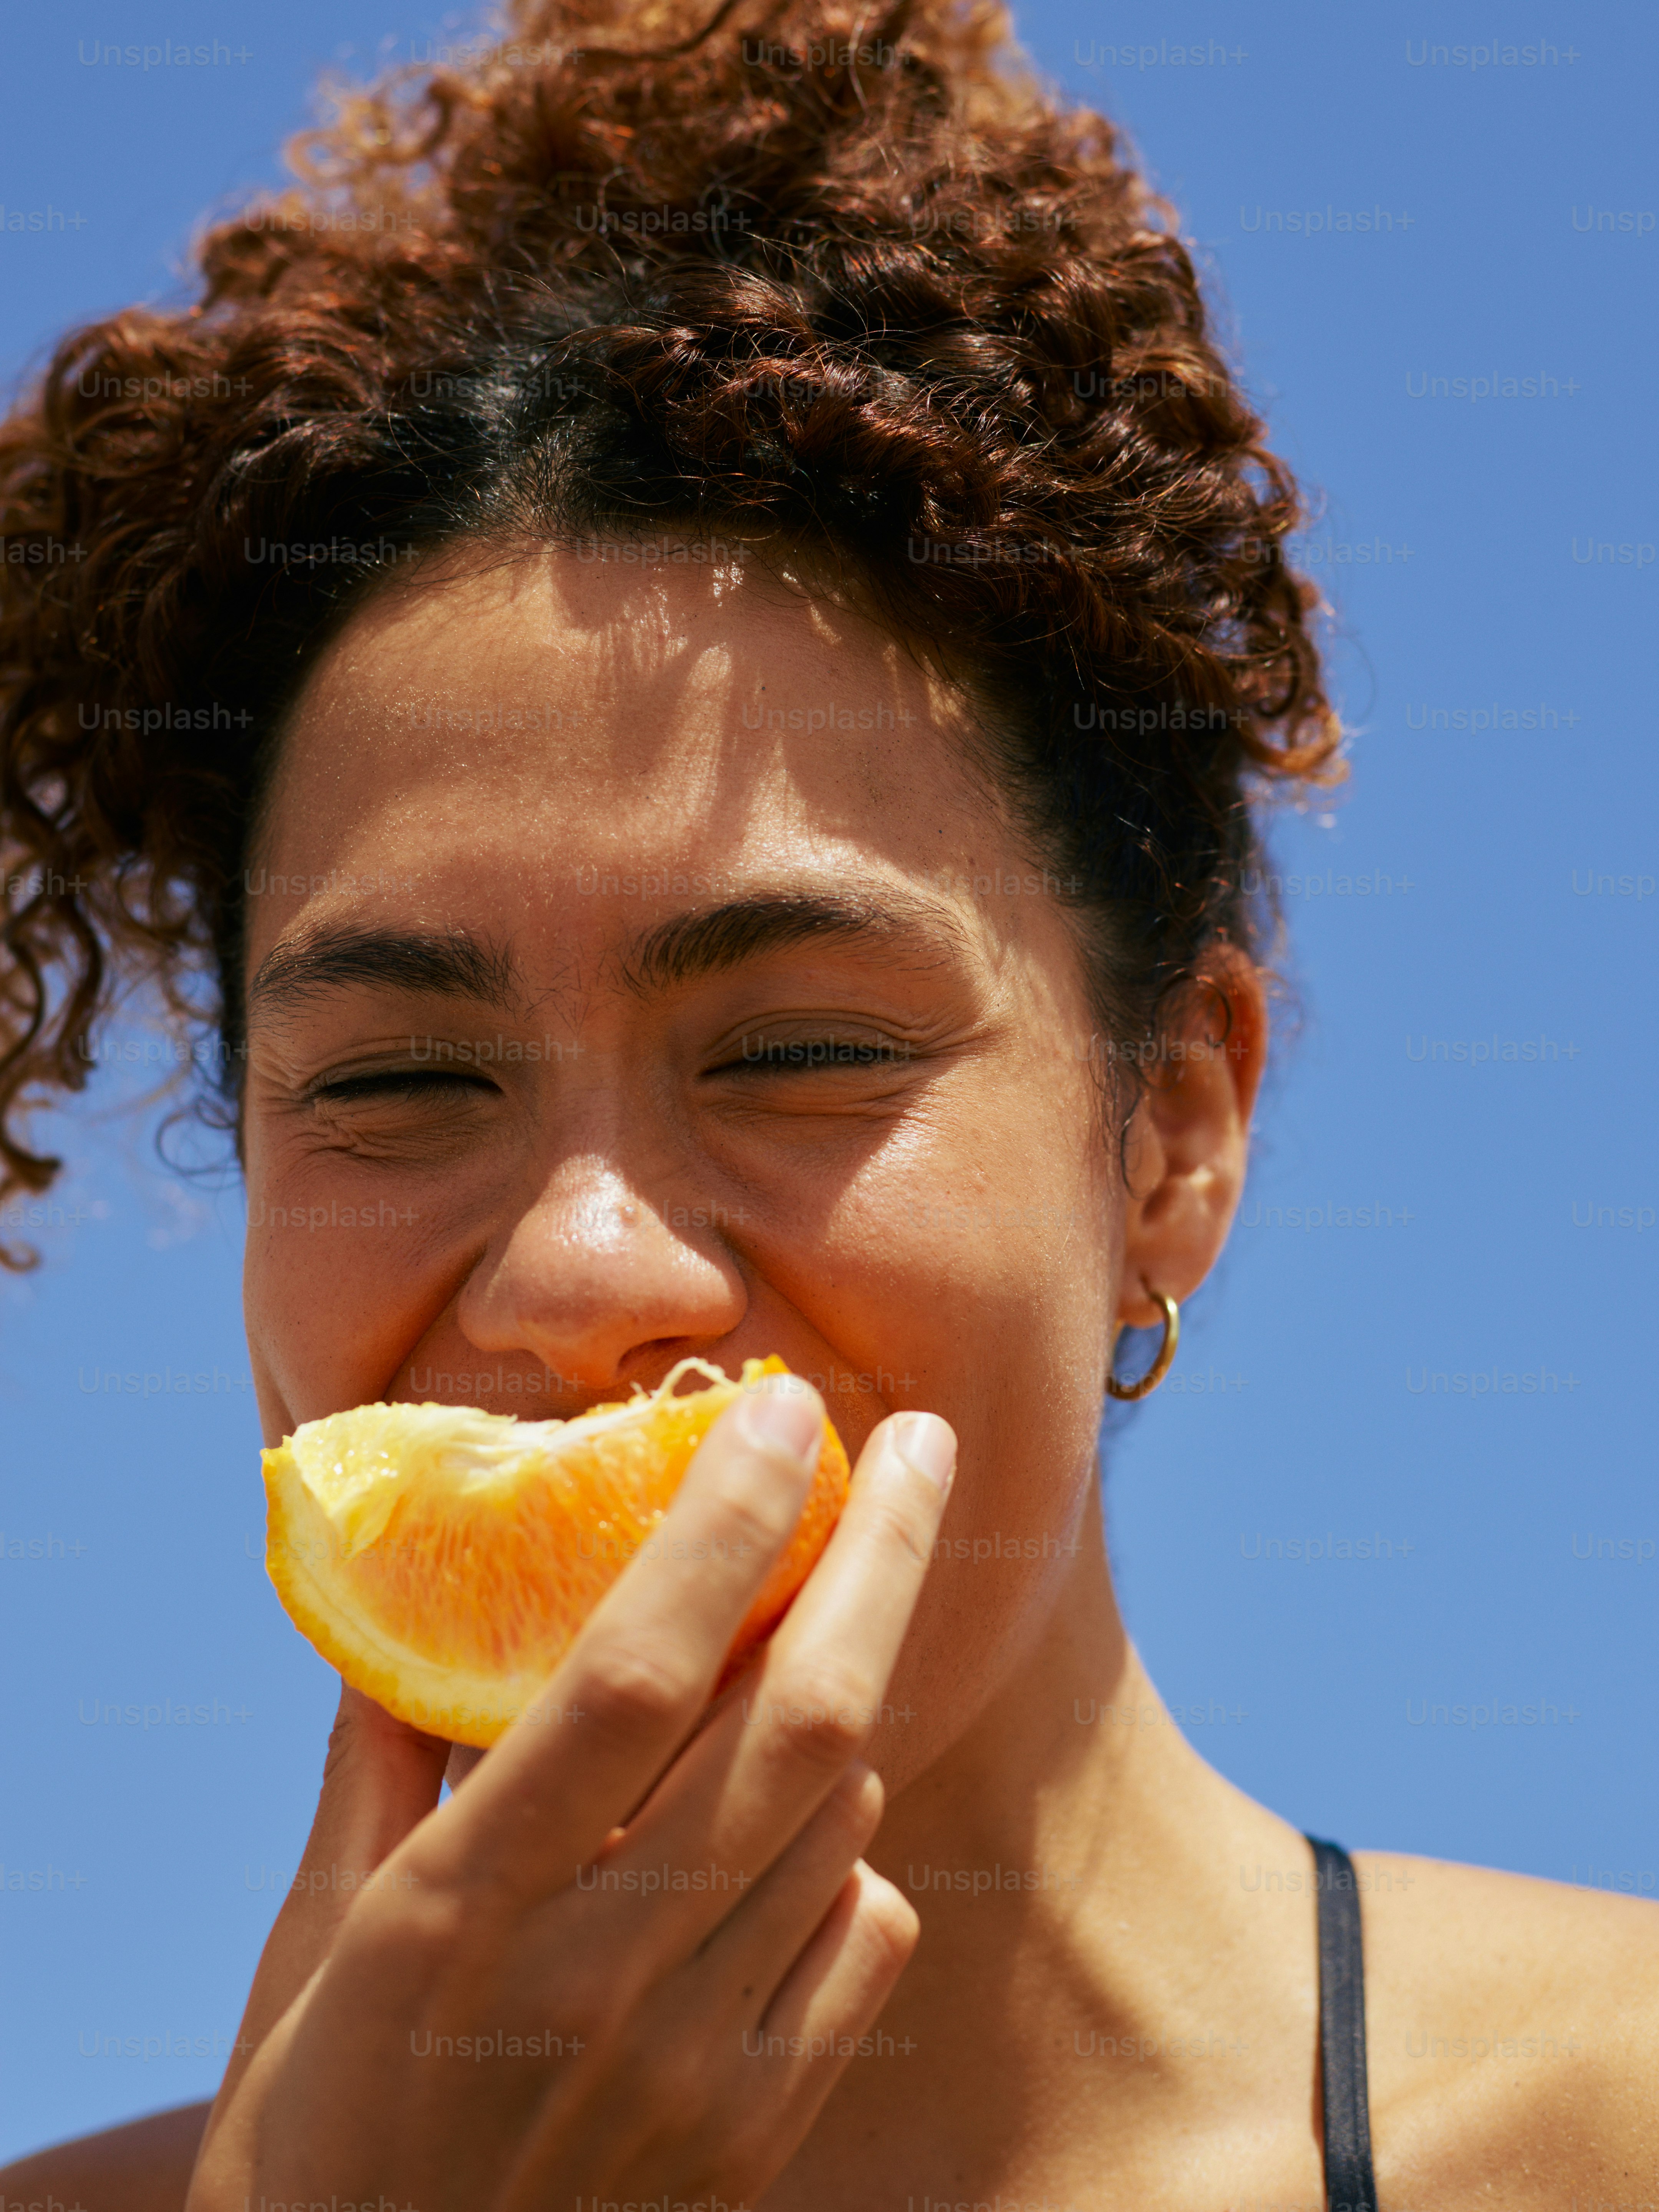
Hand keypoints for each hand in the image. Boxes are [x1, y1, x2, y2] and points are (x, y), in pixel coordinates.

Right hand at [188, 1377, 955, 2211]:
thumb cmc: (317, 2130)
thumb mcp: (314, 1942)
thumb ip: (375, 1768)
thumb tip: (408, 1613)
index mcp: (468, 1903)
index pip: (634, 1670)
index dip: (721, 1525)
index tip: (778, 1409)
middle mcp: (599, 1974)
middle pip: (797, 1719)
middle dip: (878, 1556)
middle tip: (922, 1441)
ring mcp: (696, 2062)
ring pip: (844, 1815)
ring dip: (847, 1703)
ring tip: (812, 1648)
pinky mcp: (756, 2134)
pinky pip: (868, 1936)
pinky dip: (854, 1856)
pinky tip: (796, 1840)